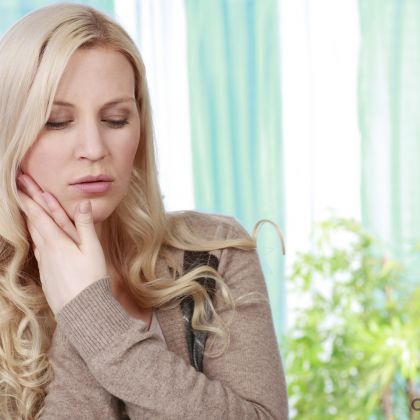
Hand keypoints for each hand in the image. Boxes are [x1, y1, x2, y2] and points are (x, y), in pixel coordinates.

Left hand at [16, 173, 108, 315]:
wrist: (82, 309)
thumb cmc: (91, 278)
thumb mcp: (93, 250)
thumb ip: (86, 226)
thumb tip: (82, 203)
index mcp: (57, 242)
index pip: (40, 215)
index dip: (30, 198)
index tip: (21, 183)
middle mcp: (46, 250)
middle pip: (33, 222)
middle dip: (27, 202)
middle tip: (19, 186)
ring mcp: (44, 261)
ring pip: (34, 235)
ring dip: (29, 218)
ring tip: (26, 206)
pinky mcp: (46, 272)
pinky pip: (38, 248)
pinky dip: (35, 236)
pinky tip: (37, 236)